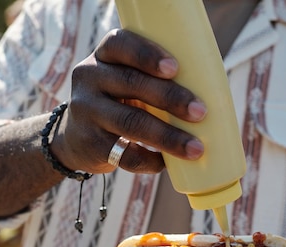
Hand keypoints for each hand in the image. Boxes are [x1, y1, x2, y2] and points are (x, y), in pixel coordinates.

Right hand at [51, 29, 206, 174]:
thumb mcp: (123, 81)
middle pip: (131, 83)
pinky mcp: (90, 144)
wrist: (74, 138)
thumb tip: (211, 93)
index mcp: (103, 56)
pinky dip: (150, 161)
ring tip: (196, 148)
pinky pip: (124, 154)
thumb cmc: (118, 101)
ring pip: (131, 122)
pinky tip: (167, 163)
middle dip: (170, 98)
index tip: (175, 68)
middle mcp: (89, 79)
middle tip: (200, 112)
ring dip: (167, 137)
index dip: (147, 54)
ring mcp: (86, 112)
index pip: (120, 44)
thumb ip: (152, 79)